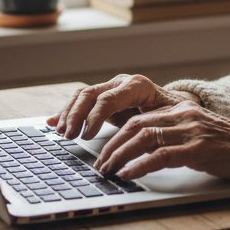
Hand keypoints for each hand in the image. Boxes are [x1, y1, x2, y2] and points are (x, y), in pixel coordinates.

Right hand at [48, 73, 198, 140]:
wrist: (176, 105)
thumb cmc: (172, 114)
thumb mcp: (165, 120)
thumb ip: (147, 128)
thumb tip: (133, 146)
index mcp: (137, 86)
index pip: (109, 98)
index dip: (95, 117)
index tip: (86, 136)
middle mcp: (121, 83)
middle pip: (91, 94)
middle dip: (76, 115)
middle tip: (68, 135)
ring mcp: (111, 87)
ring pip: (83, 95)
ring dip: (69, 113)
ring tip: (60, 132)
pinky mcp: (104, 96)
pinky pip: (82, 101)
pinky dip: (67, 111)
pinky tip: (53, 122)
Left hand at [94, 98, 229, 185]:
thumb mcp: (201, 134)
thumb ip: (176, 136)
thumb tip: (144, 152)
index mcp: (183, 110)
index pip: (140, 118)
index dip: (117, 135)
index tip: (104, 151)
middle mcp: (185, 115)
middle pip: (136, 126)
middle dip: (113, 146)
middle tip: (100, 164)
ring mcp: (192, 131)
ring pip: (143, 138)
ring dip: (120, 156)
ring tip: (108, 171)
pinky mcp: (200, 149)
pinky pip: (160, 156)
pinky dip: (140, 166)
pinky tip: (128, 175)